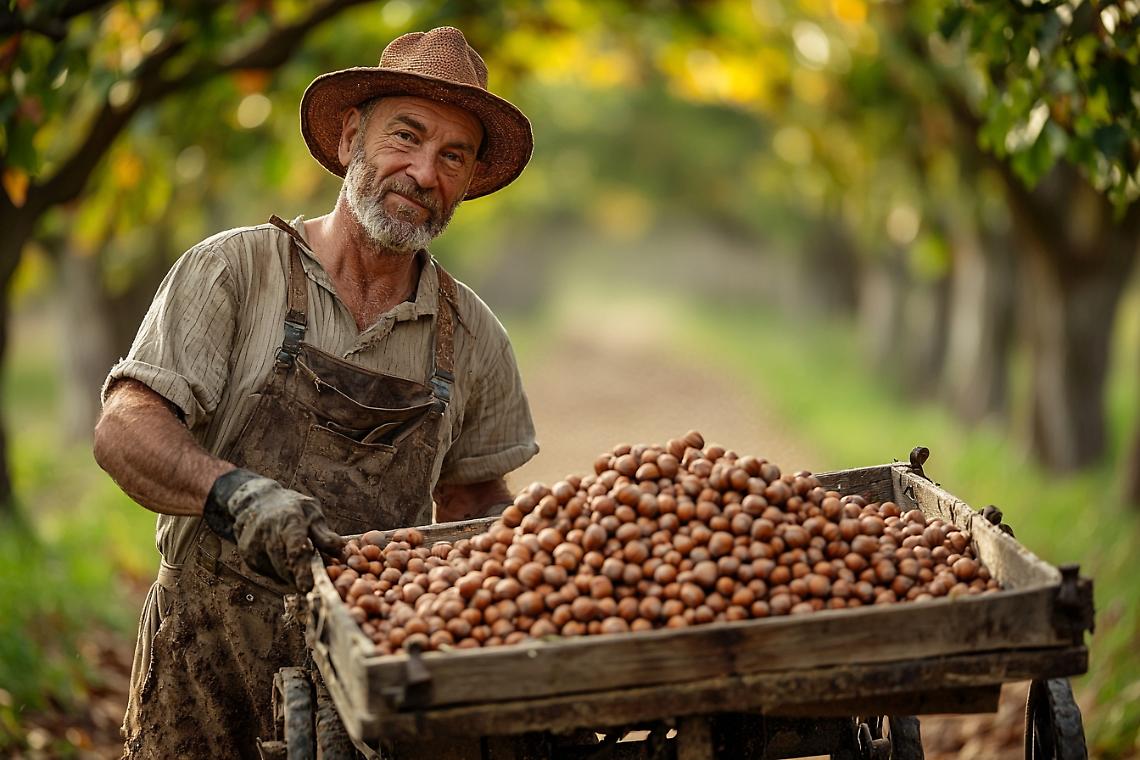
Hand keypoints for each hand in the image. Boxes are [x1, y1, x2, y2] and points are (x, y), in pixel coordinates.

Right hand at [204, 469, 344, 590]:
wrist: (255, 501)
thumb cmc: (290, 507)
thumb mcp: (311, 511)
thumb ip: (324, 534)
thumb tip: (342, 551)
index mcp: (288, 521)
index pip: (295, 549)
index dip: (301, 570)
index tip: (307, 587)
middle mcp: (267, 535)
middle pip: (285, 566)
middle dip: (301, 579)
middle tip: (315, 586)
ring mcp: (254, 547)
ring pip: (277, 574)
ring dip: (292, 578)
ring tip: (302, 570)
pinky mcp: (248, 557)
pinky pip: (269, 574)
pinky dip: (281, 574)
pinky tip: (286, 562)